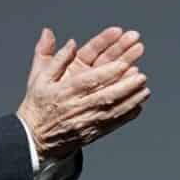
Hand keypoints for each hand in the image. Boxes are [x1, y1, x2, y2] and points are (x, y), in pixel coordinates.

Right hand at [16, 25, 148, 155]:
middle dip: (125, 86)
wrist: (34, 137)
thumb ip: (53, 57)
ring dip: (130, 101)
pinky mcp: (91, 132)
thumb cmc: (38, 104)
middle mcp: (76, 107)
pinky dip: (126, 116)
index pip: (89, 81)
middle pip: (104, 96)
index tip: (123, 64)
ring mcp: (85, 122)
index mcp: (64, 91)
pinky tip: (138, 106)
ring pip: (111, 111)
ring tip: (145, 90)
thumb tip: (70, 42)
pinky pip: (111, 124)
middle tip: (141, 76)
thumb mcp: (39, 78)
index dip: (107, 73)